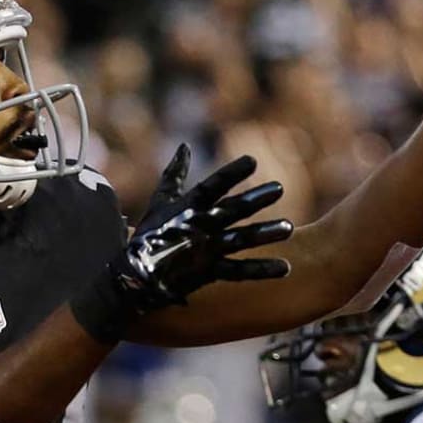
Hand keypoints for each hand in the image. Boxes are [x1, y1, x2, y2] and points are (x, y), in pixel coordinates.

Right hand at [117, 144, 292, 311]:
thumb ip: (174, 174)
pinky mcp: (208, 272)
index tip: (252, 162)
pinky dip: (261, 269)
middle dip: (255, 200)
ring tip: (289, 228)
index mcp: (188, 207)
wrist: (133, 276)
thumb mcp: (160, 202)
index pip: (212, 185)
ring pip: (240, 239)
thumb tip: (184, 146)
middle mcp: (199, 226)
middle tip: (279, 189)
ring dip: (264, 234)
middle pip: (232, 210)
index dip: (231, 174)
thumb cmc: (148, 236)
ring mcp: (205, 250)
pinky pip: (238, 270)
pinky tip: (285, 267)